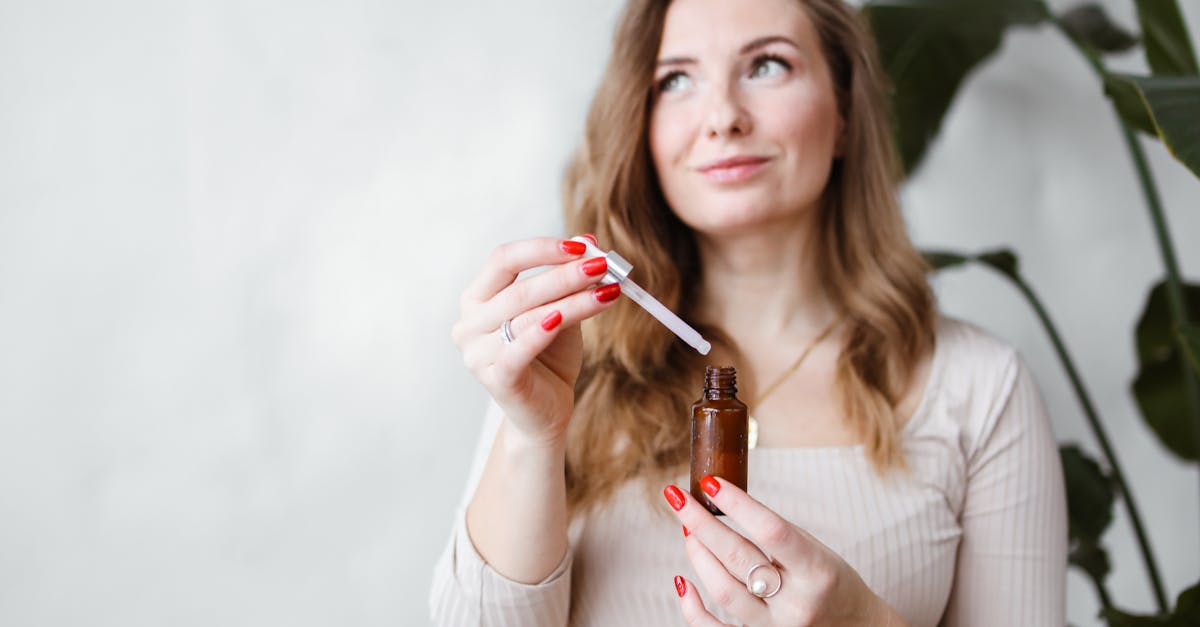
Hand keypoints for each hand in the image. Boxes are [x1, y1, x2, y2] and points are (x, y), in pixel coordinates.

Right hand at [451, 235, 619, 444]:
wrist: (545, 413)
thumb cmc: (548, 358)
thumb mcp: (560, 311)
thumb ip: (567, 279)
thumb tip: (590, 239)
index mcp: (477, 298)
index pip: (503, 259)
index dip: (542, 248)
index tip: (582, 246)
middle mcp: (469, 323)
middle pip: (519, 289)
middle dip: (565, 275)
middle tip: (602, 266)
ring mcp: (477, 353)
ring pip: (527, 317)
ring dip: (572, 300)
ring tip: (608, 291)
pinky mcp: (495, 379)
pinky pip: (518, 350)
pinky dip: (542, 332)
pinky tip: (564, 318)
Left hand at [663, 476, 908, 626]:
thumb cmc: (831, 582)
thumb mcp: (815, 550)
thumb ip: (773, 534)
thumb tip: (719, 502)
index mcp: (818, 571)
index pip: (771, 531)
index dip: (737, 504)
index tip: (710, 483)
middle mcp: (798, 603)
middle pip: (738, 558)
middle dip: (701, 524)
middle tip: (678, 498)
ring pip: (723, 591)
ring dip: (698, 555)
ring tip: (687, 530)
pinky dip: (691, 608)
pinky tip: (681, 581)